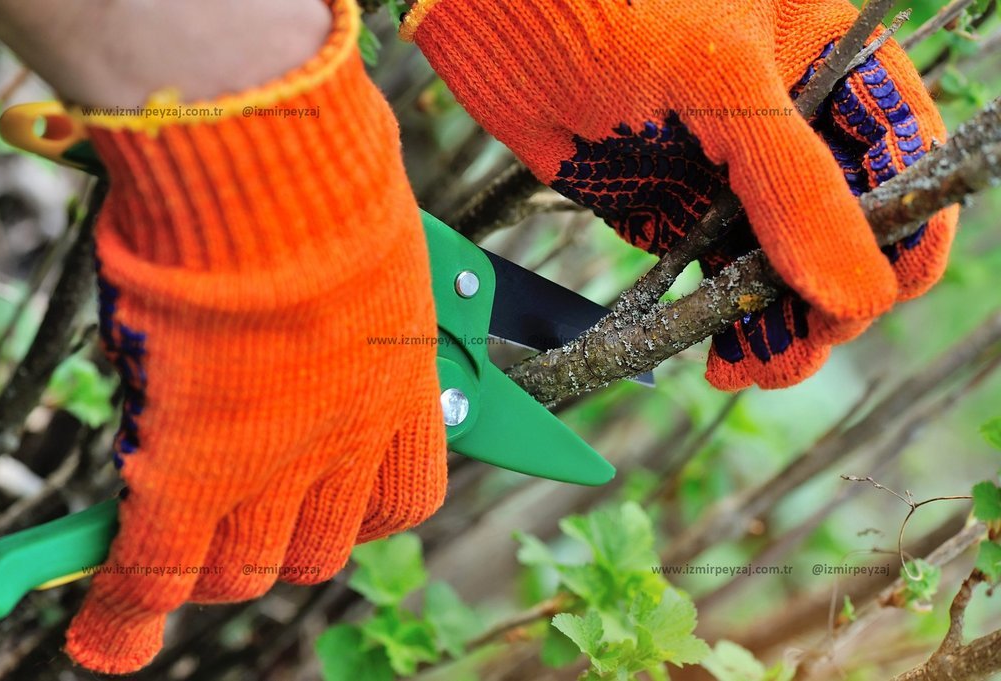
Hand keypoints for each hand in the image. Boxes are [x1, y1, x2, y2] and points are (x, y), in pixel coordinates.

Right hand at [0, 0, 447, 672]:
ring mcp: (271, 467)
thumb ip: (360, 295)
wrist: (275, 176)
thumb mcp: (379, 247)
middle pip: (320, 549)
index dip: (360, 510)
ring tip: (178, 562)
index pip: (401, 501)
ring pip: (242, 569)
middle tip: (241, 524)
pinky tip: (111, 638)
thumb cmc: (330, 183)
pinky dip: (126, 609)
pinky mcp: (190, 472)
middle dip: (281, 545)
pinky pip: (156, 568)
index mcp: (404, 392)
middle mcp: (348, 445)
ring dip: (211, 572)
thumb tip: (328, 293)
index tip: (337, 500)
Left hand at [402, 0, 957, 388]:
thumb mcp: (723, 84)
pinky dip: (725, 321)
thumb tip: (858, 297)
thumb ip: (795, 188)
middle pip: (847, 232)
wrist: (504, 19)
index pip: (903, 161)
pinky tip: (723, 357)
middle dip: (831, 296)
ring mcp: (732, 176)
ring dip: (782, 326)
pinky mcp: (675, 213)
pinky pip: (720, 278)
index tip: (870, 294)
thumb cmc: (614, 8)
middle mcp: (790, 129)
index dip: (903, 234)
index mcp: (832, 67)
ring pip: (786, 268)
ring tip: (755, 367)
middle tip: (798, 343)